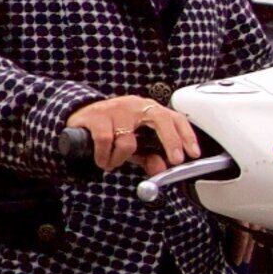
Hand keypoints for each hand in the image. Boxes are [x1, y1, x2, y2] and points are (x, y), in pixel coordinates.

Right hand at [64, 95, 199, 176]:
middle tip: (173, 162)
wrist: (79, 117)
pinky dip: (104, 157)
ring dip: (120, 159)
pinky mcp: (97, 116)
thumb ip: (149, 156)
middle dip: (171, 141)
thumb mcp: (134, 144)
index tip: (193, 153)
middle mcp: (136, 105)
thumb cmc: (111, 129)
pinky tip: (102, 160)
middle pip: (161, 118)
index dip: (186, 135)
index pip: (174, 117)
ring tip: (113, 162)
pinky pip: (105, 142)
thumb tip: (161, 168)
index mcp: (149, 109)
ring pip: (128, 141)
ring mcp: (117, 109)